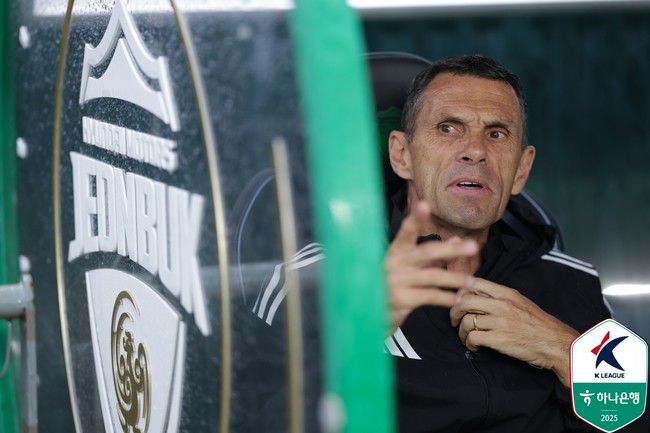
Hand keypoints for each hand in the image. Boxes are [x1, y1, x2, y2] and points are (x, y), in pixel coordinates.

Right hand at [385, 201, 477, 331]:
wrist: (371, 313)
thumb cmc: (393, 284)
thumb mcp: (409, 266)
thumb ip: (432, 254)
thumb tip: (457, 241)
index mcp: (395, 251)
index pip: (406, 232)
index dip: (416, 218)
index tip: (424, 204)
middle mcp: (394, 263)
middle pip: (427, 252)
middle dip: (451, 250)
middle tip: (473, 247)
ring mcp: (397, 281)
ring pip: (433, 276)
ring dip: (455, 279)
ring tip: (472, 281)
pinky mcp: (402, 299)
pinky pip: (430, 296)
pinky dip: (446, 298)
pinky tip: (457, 299)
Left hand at [450, 278, 578, 387]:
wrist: (555, 343)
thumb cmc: (538, 324)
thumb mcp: (520, 302)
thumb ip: (499, 296)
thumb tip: (477, 295)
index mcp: (506, 293)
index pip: (474, 283)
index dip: (460, 292)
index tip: (457, 301)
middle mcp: (502, 304)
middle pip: (464, 301)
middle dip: (453, 311)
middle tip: (454, 320)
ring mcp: (500, 321)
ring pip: (466, 321)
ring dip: (461, 331)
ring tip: (466, 337)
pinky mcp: (499, 339)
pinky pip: (472, 338)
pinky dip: (469, 343)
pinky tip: (474, 346)